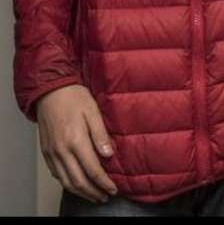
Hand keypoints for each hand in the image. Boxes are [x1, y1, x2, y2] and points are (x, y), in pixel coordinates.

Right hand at [36, 84, 117, 203]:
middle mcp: (61, 151)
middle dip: (93, 192)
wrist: (50, 91)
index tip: (113, 188)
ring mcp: (52, 153)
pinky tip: (76, 184)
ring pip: (66, 181)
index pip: (92, 169)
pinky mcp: (46, 152)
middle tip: (106, 196)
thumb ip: (100, 134)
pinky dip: (67, 183)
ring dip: (81, 192)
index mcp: (75, 140)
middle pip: (78, 181)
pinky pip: (56, 174)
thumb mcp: (93, 111)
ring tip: (94, 196)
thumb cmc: (74, 97)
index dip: (103, 182)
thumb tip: (109, 155)